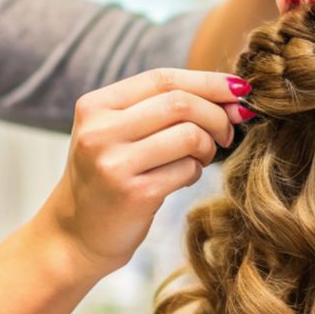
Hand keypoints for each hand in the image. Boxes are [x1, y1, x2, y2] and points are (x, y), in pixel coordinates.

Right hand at [35, 69, 252, 280]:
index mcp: (95, 106)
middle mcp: (100, 131)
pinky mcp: (135, 195)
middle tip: (228, 131)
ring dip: (208, 145)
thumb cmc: (108, 176)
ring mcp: (115, 164)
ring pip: (189, 135)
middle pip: (180, 103)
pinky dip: (196, 170)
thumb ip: (160, 107)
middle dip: (217, 114)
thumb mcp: (116, 131)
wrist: (76, 234)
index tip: (238, 89)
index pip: (163, 78)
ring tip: (202, 156)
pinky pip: (187, 169)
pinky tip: (184, 176)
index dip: (208, 81)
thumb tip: (233, 92)